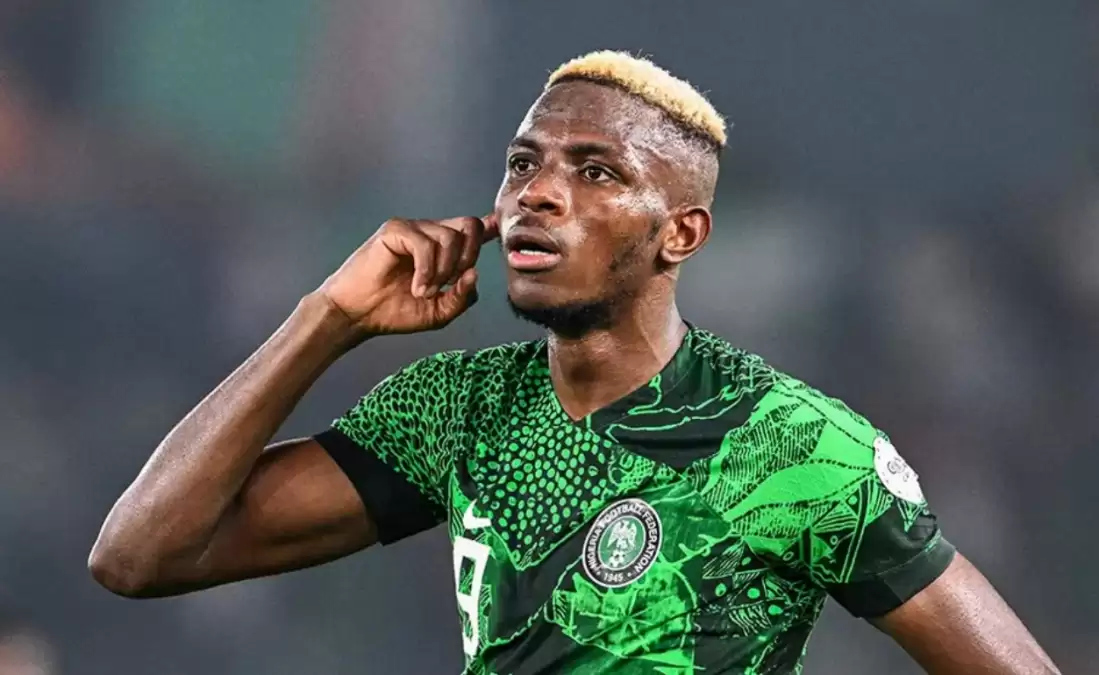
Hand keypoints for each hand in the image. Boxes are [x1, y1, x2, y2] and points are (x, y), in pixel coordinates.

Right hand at [316, 215, 498, 336]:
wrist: (358, 315)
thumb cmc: (394, 311)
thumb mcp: (439, 312)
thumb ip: (462, 297)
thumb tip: (474, 274)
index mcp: (443, 249)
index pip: (473, 229)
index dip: (489, 226)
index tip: (499, 226)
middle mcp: (430, 233)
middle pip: (469, 226)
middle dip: (468, 257)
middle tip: (449, 283)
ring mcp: (413, 229)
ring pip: (449, 237)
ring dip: (443, 270)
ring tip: (425, 291)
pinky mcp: (394, 230)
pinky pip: (424, 244)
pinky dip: (426, 270)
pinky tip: (417, 287)